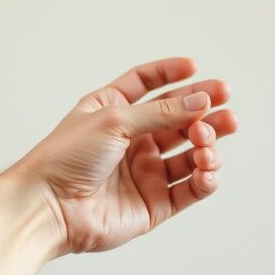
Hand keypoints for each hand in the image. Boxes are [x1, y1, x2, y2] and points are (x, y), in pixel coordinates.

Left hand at [13, 57, 237, 254]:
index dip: (171, 74)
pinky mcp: (154, 204)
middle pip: (178, 119)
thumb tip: (202, 101)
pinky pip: (190, 189)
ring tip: (206, 141)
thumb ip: (161, 112)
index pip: (147, 84)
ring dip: (207, 144)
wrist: (48, 206)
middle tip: (226, 104)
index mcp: (113, 111)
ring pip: (190, 153)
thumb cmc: (66, 157)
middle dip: (204, 110)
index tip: (195, 67)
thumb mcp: (114, 120)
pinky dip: (205, 179)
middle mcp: (131, 140)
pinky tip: (206, 169)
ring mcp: (144, 173)